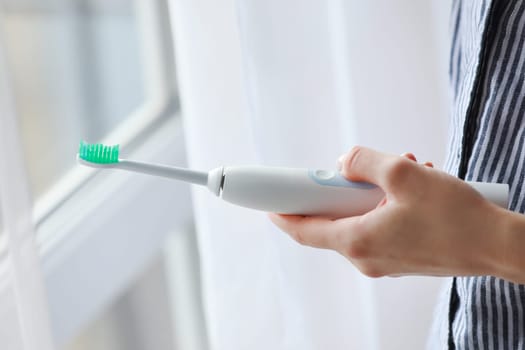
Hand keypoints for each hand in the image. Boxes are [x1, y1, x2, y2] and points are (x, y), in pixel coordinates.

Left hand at [269, 146, 504, 277]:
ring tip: (403, 169)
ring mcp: (384, 261)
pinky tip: (412, 186)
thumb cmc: (456, 216)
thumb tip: (345, 162)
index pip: (304, 230)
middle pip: (332, 221)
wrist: (498, 247)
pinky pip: (378, 227)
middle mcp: (366, 258)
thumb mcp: (406, 174)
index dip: (284, 214)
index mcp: (358, 241)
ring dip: (370, 193)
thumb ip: (365, 162)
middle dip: (339, 190)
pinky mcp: (400, 257)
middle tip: (353, 169)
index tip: (270, 202)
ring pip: (359, 220)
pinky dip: (384, 205)